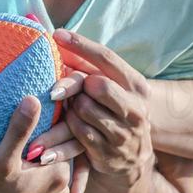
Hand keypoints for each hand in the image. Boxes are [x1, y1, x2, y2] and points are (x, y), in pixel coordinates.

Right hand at [0, 95, 72, 192]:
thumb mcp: (0, 160)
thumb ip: (19, 130)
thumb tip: (34, 99)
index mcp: (59, 175)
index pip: (66, 137)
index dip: (52, 120)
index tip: (37, 108)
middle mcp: (61, 190)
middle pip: (58, 152)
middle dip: (45, 135)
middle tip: (23, 119)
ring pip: (49, 166)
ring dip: (38, 153)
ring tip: (17, 139)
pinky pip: (41, 181)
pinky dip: (33, 170)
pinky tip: (16, 163)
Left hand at [51, 29, 154, 181]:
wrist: (132, 158)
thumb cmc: (113, 112)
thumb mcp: (112, 88)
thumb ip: (89, 67)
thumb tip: (57, 38)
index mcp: (136, 86)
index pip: (107, 58)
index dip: (81, 44)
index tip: (56, 34)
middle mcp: (135, 109)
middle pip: (97, 84)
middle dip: (73, 84)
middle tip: (58, 89)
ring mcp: (123, 133)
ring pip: (84, 108)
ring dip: (70, 107)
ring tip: (67, 109)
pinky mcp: (108, 153)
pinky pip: (77, 131)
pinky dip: (66, 126)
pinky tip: (62, 127)